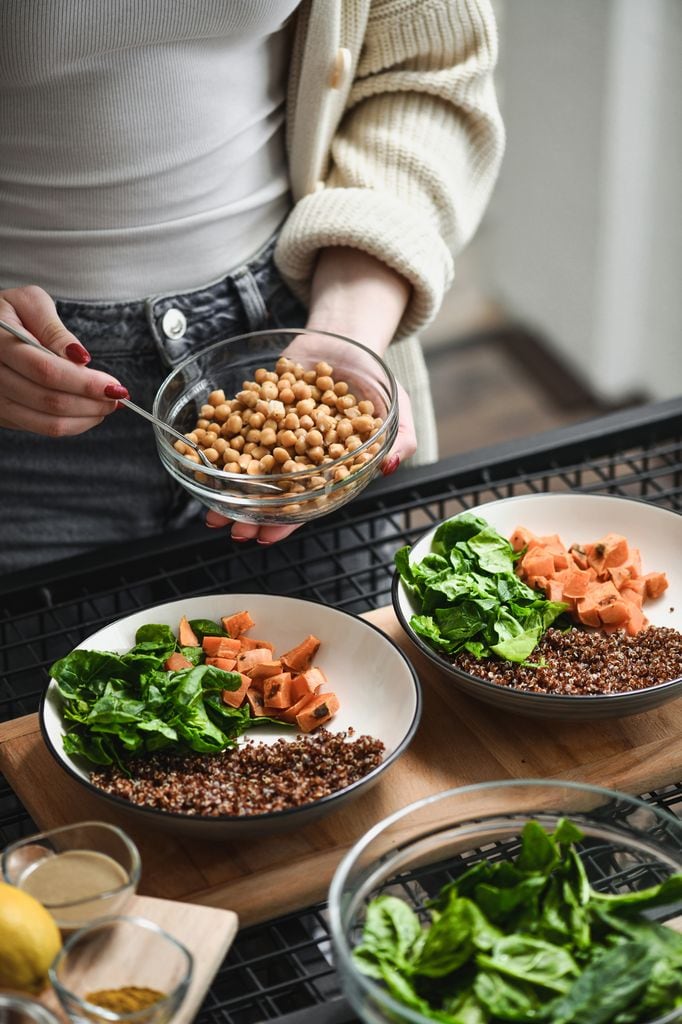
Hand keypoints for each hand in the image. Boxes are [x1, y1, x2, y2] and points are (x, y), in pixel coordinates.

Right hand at [0, 286, 128, 435]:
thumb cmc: (11, 312)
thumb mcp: (31, 303)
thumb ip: (54, 330)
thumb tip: (80, 357)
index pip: (46, 371)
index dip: (84, 382)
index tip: (114, 385)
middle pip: (50, 401)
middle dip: (91, 402)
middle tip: (118, 396)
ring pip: (48, 423)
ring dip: (86, 418)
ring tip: (107, 405)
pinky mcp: (4, 415)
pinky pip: (43, 428)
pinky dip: (73, 424)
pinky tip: (88, 410)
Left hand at [205, 370, 414, 542]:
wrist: (346, 338)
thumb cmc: (375, 379)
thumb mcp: (398, 409)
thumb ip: (400, 440)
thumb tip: (386, 466)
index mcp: (329, 467)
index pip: (305, 501)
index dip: (288, 521)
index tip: (268, 537)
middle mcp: (298, 454)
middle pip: (271, 490)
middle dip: (251, 512)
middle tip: (232, 528)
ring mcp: (275, 431)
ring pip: (249, 463)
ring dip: (230, 486)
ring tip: (211, 508)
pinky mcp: (258, 406)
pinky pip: (236, 423)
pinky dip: (220, 438)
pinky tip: (204, 451)